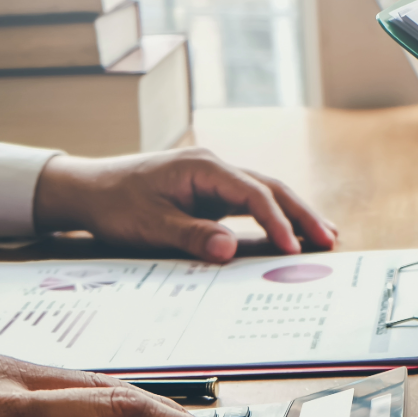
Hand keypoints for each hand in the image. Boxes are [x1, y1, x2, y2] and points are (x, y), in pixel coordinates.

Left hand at [34, 148, 337, 261]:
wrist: (88, 189)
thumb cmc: (115, 204)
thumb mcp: (149, 225)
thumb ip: (191, 236)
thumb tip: (230, 249)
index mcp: (203, 167)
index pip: (253, 194)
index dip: (277, 221)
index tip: (292, 248)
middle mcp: (215, 168)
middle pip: (271, 187)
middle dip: (302, 213)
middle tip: (330, 239)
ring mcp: (216, 180)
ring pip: (267, 193)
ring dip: (296, 214)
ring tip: (326, 235)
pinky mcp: (214, 194)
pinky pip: (254, 203)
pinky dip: (277, 217)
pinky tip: (294, 231)